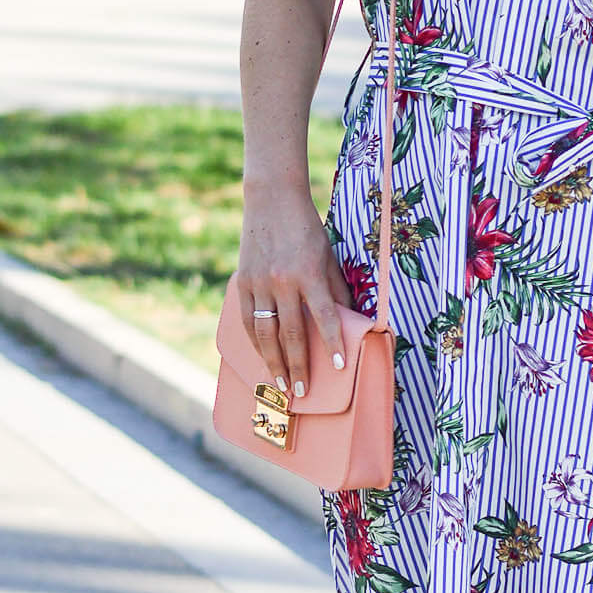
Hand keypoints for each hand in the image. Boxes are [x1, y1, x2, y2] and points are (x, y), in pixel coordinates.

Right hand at [237, 192, 354, 398]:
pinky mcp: (242, 281)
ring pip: (265, 332)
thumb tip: (349, 319)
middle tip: (303, 391)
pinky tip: (262, 357)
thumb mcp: (328, 255)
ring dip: (273, 361)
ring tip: (281, 383)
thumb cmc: (307, 229)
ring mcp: (259, 282)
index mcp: (309, 272)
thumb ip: (336, 288)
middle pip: (291, 332)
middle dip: (298, 364)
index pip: (324, 315)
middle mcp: (283, 281)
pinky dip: (254, 342)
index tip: (338, 366)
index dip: (332, 342)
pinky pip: (247, 319)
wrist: (271, 200)